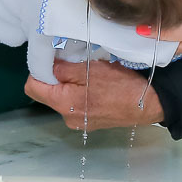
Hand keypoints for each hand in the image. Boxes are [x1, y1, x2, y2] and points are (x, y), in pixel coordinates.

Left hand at [24, 60, 162, 130]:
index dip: (38, 70)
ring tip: (89, 71)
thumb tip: (48, 65)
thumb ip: (64, 68)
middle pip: (49, 93)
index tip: (50, 58)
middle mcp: (67, 118)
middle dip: (57, 76)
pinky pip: (78, 104)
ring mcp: (80, 122)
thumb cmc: (120, 85)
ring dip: (71, 83)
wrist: (149, 103)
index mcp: (64, 104)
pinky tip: (98, 84)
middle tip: (73, 61)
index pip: (32, 88)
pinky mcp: (91, 121)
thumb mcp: (90, 69)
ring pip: (64, 98)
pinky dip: (82, 92)